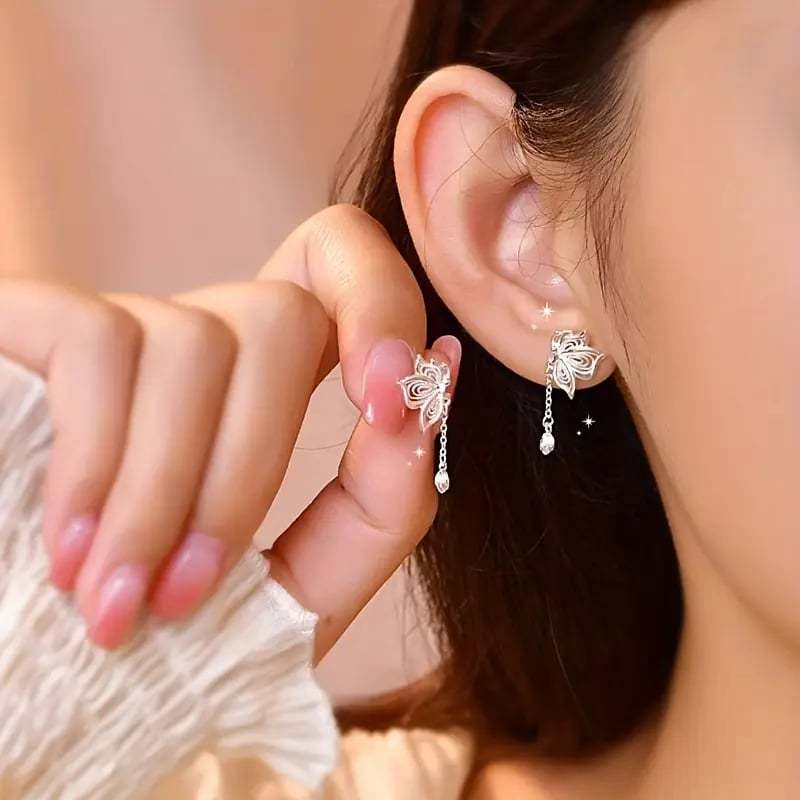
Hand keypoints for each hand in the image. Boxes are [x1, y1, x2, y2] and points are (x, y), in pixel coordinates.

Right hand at [0, 204, 460, 656]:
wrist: (42, 681)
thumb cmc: (173, 641)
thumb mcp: (301, 592)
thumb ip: (379, 507)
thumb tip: (428, 400)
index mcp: (271, 385)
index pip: (342, 269)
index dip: (381, 303)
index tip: (388, 401)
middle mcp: (202, 341)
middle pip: (281, 315)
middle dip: (249, 467)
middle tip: (188, 593)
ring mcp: (121, 331)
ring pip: (194, 340)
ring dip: (164, 494)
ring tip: (119, 605)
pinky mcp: (31, 325)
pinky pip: (97, 342)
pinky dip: (98, 461)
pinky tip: (71, 552)